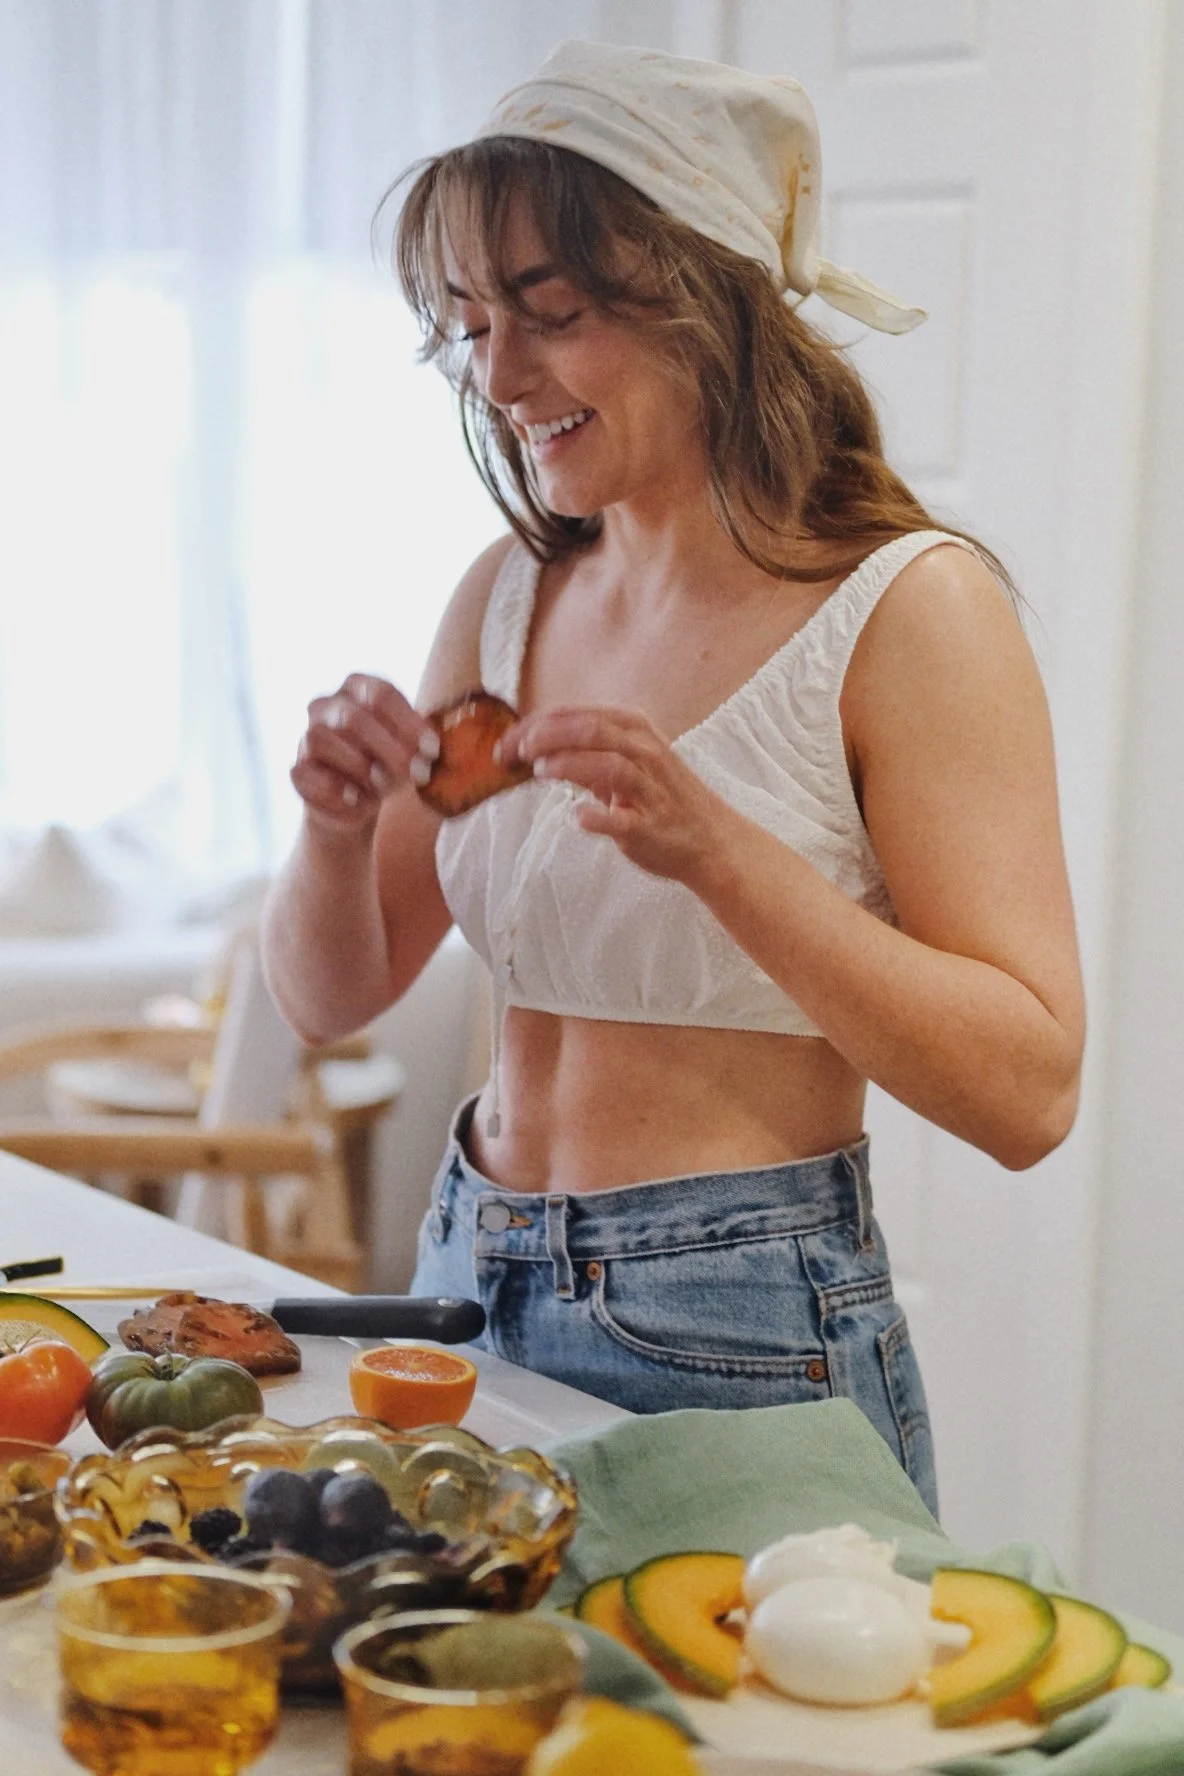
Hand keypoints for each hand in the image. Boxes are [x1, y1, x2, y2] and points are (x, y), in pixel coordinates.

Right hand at [292, 674, 440, 834]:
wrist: (355, 800)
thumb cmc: (386, 763)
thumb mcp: (408, 747)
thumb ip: (417, 742)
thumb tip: (430, 752)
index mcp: (358, 688)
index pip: (381, 694)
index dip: (408, 723)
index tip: (432, 750)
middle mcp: (327, 705)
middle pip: (354, 719)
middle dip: (390, 750)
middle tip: (417, 774)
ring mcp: (307, 734)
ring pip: (325, 741)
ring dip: (362, 769)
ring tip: (385, 787)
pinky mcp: (298, 768)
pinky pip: (308, 773)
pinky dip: (336, 788)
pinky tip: (356, 797)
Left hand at [499, 705, 731, 882]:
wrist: (710, 840)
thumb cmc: (661, 798)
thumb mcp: (625, 763)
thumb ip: (584, 753)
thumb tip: (532, 747)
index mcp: (634, 730)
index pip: (577, 716)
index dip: (536, 725)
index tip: (506, 741)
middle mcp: (645, 753)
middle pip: (592, 730)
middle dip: (546, 737)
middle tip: (515, 752)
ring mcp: (651, 790)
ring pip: (610, 765)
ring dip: (570, 765)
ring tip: (539, 772)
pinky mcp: (651, 827)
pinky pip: (624, 820)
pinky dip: (598, 817)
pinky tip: (577, 817)